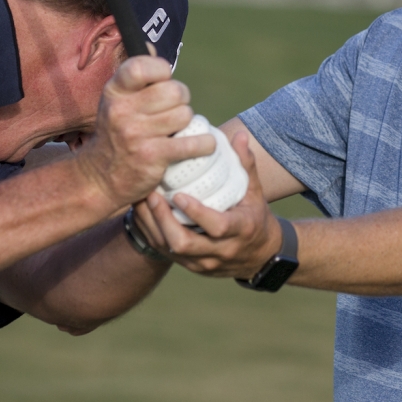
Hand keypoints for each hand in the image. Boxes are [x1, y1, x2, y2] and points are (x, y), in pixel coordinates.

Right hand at [74, 55, 214, 209]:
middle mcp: (121, 111)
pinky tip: (201, 145)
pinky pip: (193, 142)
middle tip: (173, 109)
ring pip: (185, 115)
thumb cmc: (118, 130)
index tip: (164, 79)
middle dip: (181, 98)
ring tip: (174, 129)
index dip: (161, 70)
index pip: (140, 66)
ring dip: (187, 122)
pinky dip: (204, 144)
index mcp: (115, 91)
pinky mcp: (152, 157)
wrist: (102, 176)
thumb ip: (137, 74)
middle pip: (174, 91)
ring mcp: (136, 134)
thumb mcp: (119, 100)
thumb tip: (150, 45)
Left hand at [133, 131, 283, 278]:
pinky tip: (142, 213)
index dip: (197, 213)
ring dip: (153, 226)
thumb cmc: (255, 217)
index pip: (218, 227)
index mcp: (241, 230)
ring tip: (142, 201)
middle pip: (186, 244)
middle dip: (164, 221)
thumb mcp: (256, 193)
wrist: (259, 257)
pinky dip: (151, 233)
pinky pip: (164, 253)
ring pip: (171, 251)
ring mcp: (204, 263)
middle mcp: (221, 251)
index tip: (178, 195)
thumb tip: (239, 135)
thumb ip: (246, 165)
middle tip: (152, 197)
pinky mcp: (190, 266)